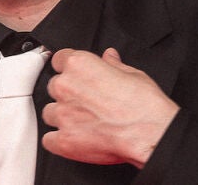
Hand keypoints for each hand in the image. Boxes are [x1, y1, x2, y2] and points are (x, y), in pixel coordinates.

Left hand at [42, 48, 179, 168]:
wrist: (149, 133)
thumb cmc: (144, 104)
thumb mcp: (132, 73)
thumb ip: (113, 65)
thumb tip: (109, 57)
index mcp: (79, 65)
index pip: (59, 59)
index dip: (68, 69)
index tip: (75, 76)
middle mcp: (65, 87)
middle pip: (54, 87)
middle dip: (67, 94)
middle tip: (87, 103)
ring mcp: (62, 115)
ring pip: (49, 113)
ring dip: (62, 117)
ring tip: (83, 123)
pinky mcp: (63, 141)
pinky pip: (49, 140)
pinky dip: (59, 141)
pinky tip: (75, 140)